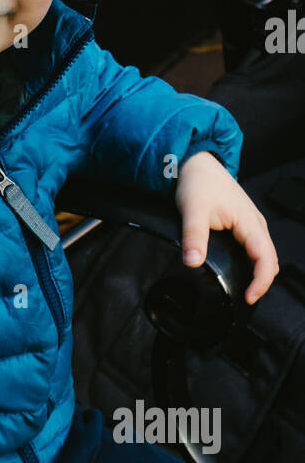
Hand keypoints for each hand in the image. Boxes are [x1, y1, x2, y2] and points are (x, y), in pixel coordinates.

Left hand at [175, 151, 279, 304]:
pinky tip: (242, 272)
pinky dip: (254, 263)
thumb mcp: (192, 210)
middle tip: (246, 299)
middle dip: (262, 281)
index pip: (265, 257)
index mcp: (249, 222)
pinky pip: (257, 248)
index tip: (248, 297)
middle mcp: (257, 223)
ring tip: (245, 290)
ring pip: (265, 253)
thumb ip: (193, 237)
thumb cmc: (198, 184)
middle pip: (270, 258)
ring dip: (260, 273)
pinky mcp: (245, 224)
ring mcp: (253, 223)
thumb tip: (192, 263)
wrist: (197, 163)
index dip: (260, 281)